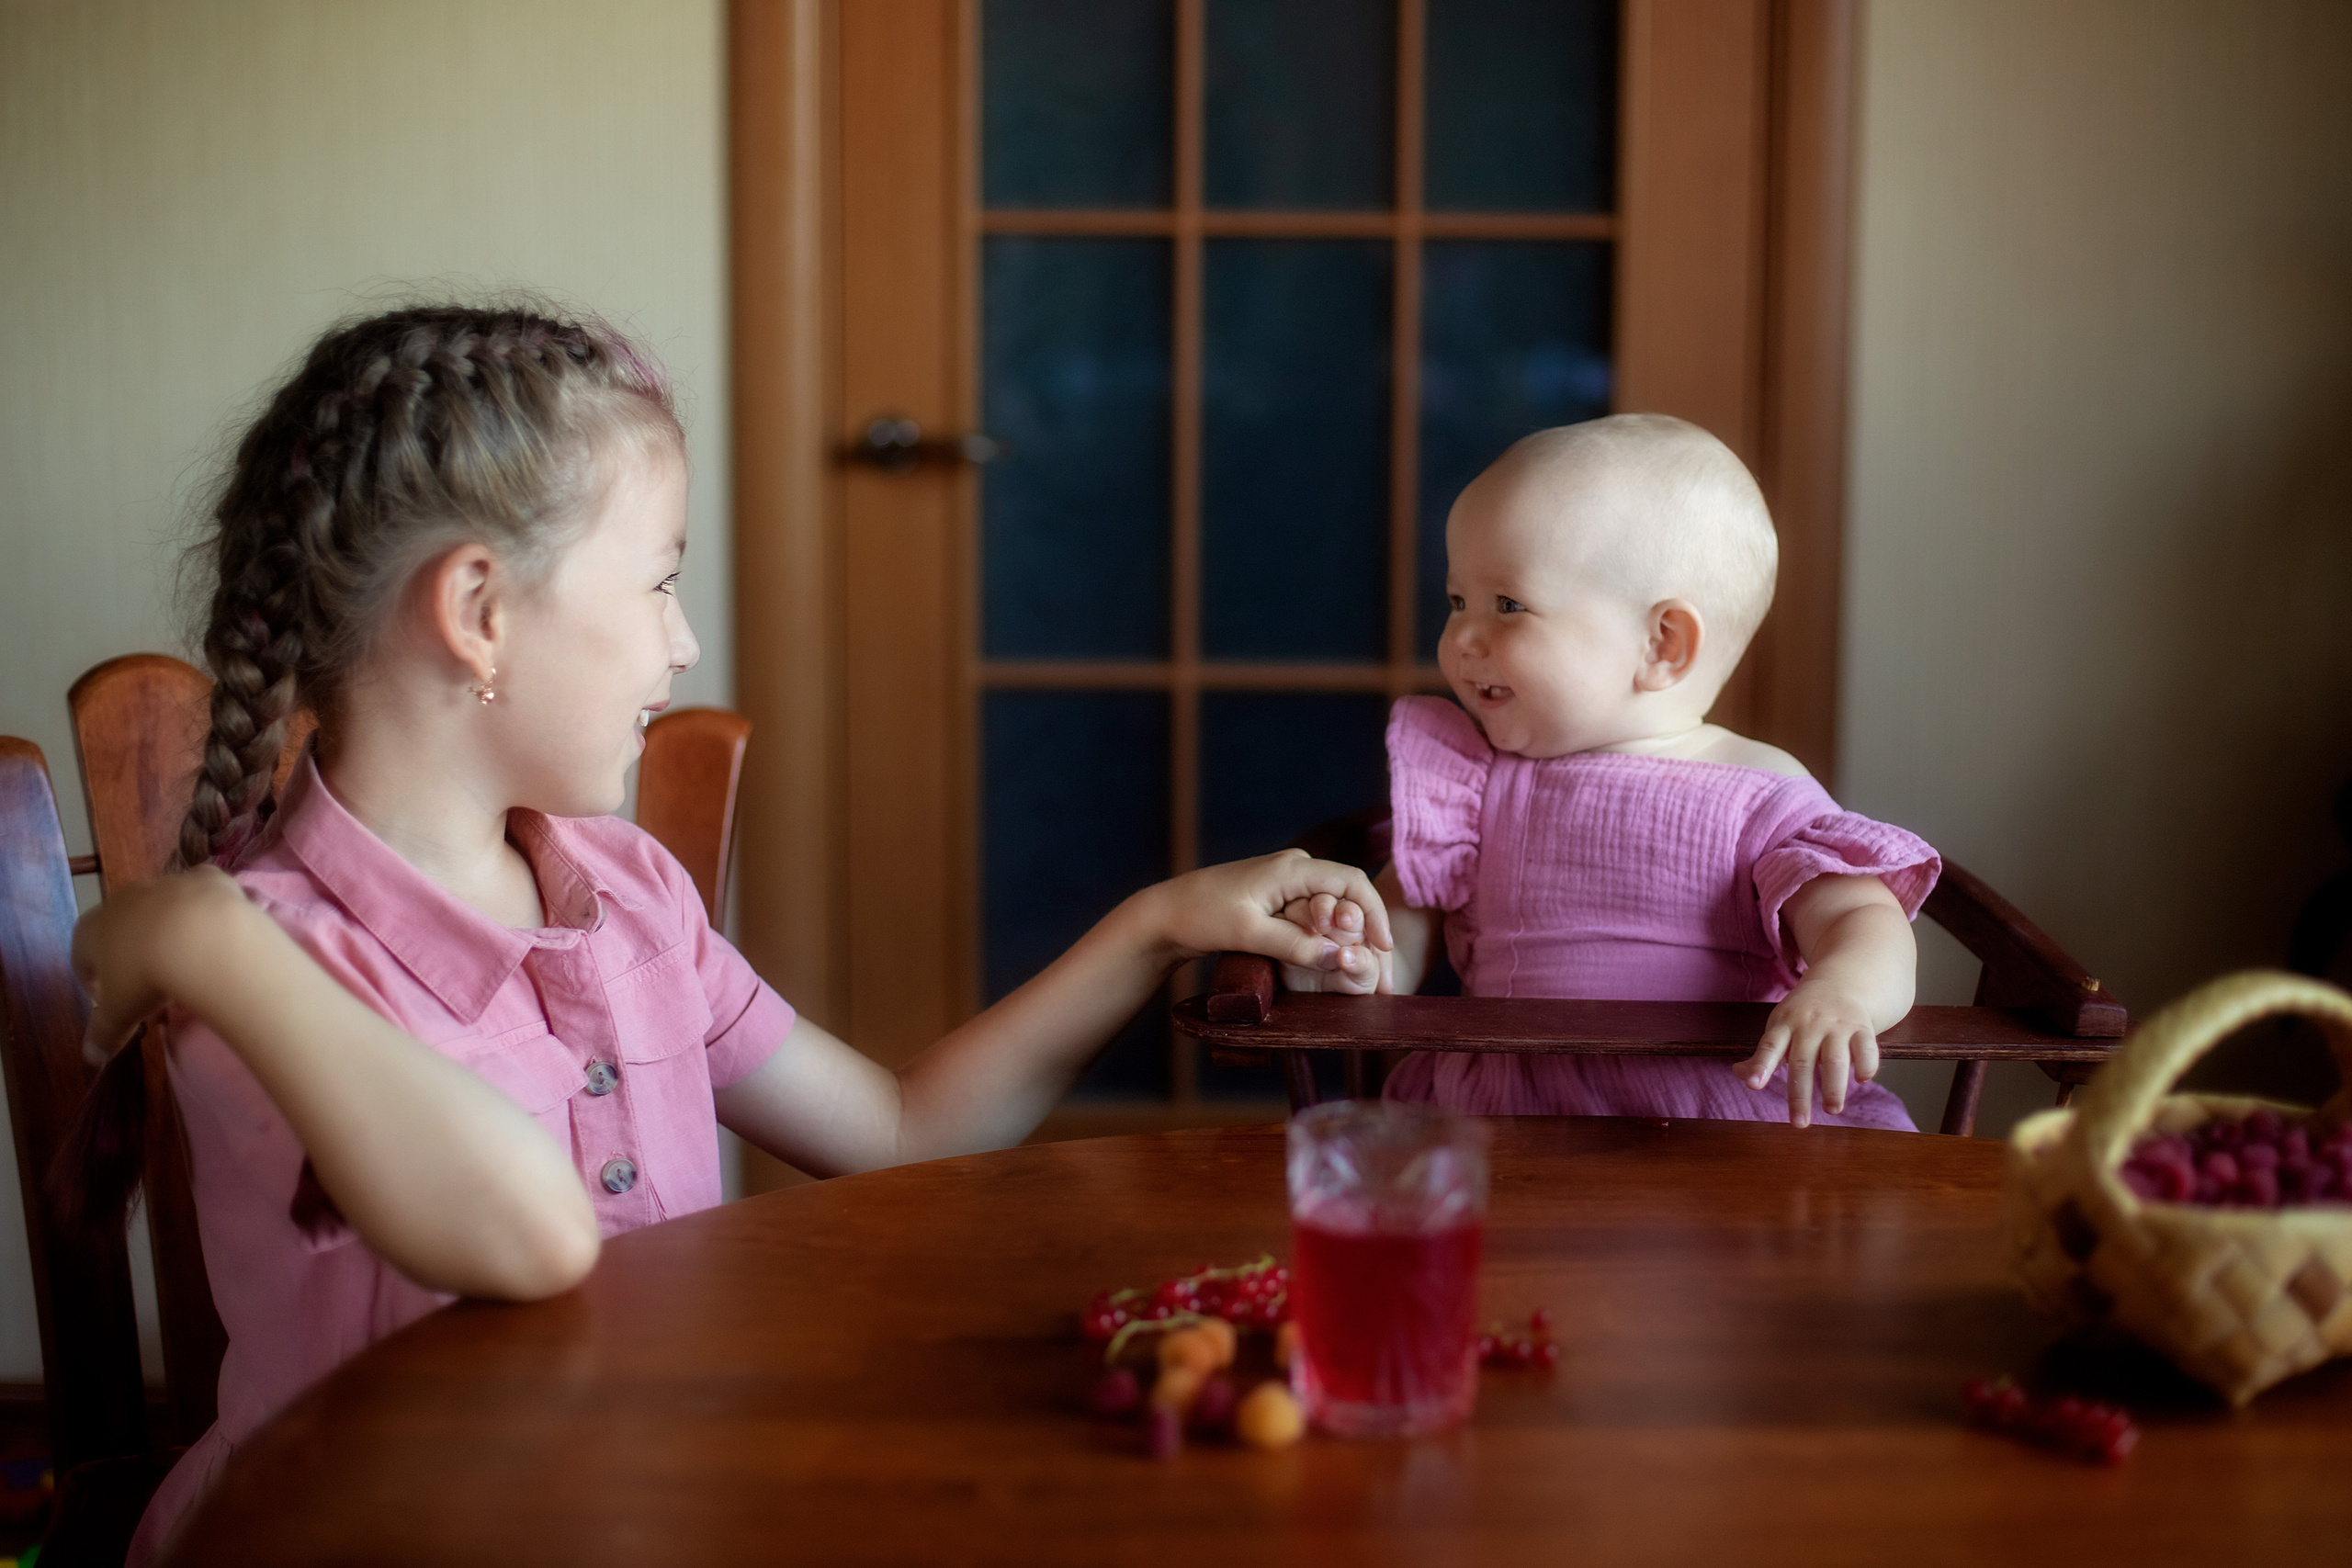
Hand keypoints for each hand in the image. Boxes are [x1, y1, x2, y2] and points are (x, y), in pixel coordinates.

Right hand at [70, 866, 249, 1067]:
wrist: (202, 937)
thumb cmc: (146, 977)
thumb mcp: (120, 1013)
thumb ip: (103, 1034)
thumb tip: (92, 1059)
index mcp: (90, 930)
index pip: (83, 958)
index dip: (97, 985)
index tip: (115, 1004)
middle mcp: (123, 900)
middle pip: (124, 933)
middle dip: (136, 960)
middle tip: (156, 992)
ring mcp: (164, 884)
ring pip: (163, 912)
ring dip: (170, 934)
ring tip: (190, 967)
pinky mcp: (205, 878)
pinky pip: (203, 892)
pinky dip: (207, 909)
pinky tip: (218, 931)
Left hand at [1138, 849, 1391, 976]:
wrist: (1166, 913)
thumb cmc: (1202, 916)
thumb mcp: (1250, 933)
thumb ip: (1295, 944)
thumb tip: (1340, 957)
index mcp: (1292, 867)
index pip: (1352, 882)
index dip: (1374, 914)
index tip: (1383, 948)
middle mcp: (1295, 867)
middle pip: (1347, 894)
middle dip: (1367, 928)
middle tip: (1380, 967)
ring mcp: (1287, 881)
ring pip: (1332, 906)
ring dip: (1348, 935)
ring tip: (1363, 968)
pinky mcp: (1278, 897)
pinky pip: (1315, 913)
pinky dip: (1328, 935)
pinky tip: (1336, 959)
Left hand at [1733, 974, 1880, 1127]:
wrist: (1841, 980)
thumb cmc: (1803, 1013)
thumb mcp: (1779, 1026)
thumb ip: (1763, 1055)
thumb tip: (1741, 1076)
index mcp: (1784, 1025)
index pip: (1769, 1047)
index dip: (1761, 1066)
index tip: (1753, 1085)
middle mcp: (1809, 1024)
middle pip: (1802, 1062)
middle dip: (1800, 1095)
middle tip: (1799, 1122)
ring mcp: (1837, 1025)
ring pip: (1835, 1061)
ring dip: (1834, 1088)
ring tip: (1831, 1109)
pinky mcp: (1862, 1027)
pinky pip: (1866, 1049)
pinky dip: (1865, 1066)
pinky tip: (1861, 1080)